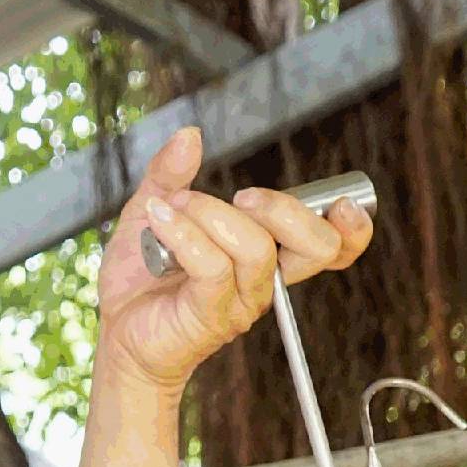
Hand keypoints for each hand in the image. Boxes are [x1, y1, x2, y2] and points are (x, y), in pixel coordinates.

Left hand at [97, 125, 372, 392]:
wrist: (113, 332)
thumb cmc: (140, 279)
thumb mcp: (154, 210)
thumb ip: (172, 174)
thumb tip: (191, 135)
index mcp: (265, 254)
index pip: (332, 248)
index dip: (353, 230)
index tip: (344, 203)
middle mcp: (263, 280)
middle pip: (317, 247)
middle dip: (285, 208)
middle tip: (242, 195)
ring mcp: (240, 302)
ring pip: (257, 249)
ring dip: (214, 214)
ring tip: (173, 205)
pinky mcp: (210, 316)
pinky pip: (212, 268)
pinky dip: (185, 233)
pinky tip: (159, 218)